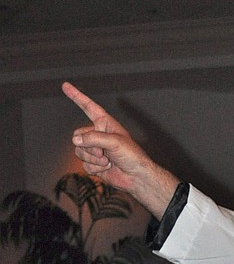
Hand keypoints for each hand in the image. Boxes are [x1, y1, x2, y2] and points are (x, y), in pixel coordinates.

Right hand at [63, 82, 179, 218]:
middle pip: (78, 136)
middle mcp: (97, 135)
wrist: (137, 177)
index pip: (88, 107)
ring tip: (108, 161)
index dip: (76, 96)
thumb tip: (75, 141)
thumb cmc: (132, 156)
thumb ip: (93, 138)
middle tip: (104, 152)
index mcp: (104, 123)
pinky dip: (95, 168)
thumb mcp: (114, 142)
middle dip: (89, 146)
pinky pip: (84, 165)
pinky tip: (107, 168)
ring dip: (93, 159)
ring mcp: (94, 150)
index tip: (65, 86)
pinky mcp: (94, 164)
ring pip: (79, 151)